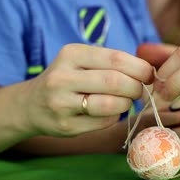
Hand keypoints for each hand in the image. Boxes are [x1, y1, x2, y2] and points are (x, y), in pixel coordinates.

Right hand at [21, 44, 153, 136]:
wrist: (30, 106)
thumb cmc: (67, 79)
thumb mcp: (81, 61)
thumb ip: (110, 63)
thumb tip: (149, 73)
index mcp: (71, 54)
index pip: (116, 59)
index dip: (140, 68)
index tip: (149, 75)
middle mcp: (63, 77)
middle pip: (115, 82)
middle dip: (136, 87)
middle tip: (140, 91)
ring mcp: (62, 103)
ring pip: (110, 104)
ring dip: (126, 104)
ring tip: (126, 101)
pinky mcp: (66, 126)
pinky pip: (103, 122)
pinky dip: (114, 117)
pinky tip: (110, 112)